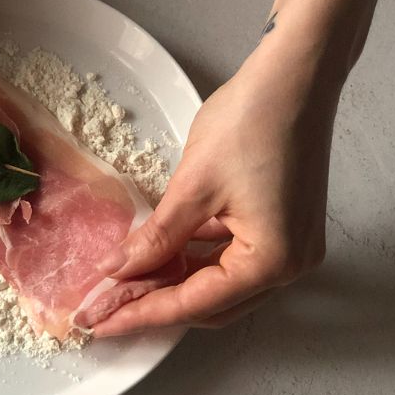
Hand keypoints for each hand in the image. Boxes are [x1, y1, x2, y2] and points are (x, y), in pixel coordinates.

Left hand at [93, 28, 346, 335]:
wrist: (296, 74)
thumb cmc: (253, 121)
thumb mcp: (192, 186)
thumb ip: (156, 238)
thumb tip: (118, 271)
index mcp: (272, 262)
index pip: (195, 304)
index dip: (141, 313)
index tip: (98, 321)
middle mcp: (290, 265)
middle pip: (213, 305)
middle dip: (157, 304)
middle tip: (105, 306)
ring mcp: (292, 246)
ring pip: (222, 284)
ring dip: (175, 283)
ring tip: (124, 282)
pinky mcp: (285, 226)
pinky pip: (234, 258)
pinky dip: (196, 259)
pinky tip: (159, 254)